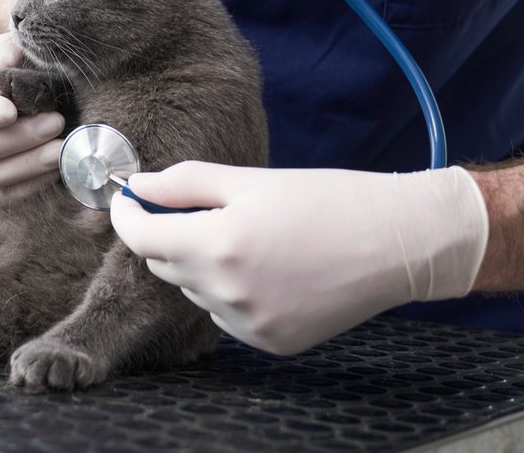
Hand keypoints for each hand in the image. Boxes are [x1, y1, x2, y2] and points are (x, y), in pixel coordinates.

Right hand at [0, 33, 64, 191]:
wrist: (45, 90)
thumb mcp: (15, 48)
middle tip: (54, 123)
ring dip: (26, 165)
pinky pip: (5, 197)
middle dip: (13, 140)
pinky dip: (32, 185)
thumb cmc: (25, 66)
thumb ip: (6, 52)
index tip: (10, 111)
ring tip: (61, 148)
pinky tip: (59, 165)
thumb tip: (0, 66)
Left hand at [109, 162, 487, 355]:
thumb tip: (137, 186)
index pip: (141, 238)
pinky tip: (272, 269)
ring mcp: (249, 324)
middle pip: (165, 265)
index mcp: (219, 245)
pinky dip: (234, 292)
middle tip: (206, 208)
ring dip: (204, 265)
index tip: (129, 200)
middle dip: (171, 235)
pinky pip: (228, 316)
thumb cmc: (328, 199)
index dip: (127, 215)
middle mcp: (228, 293)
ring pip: (196, 291)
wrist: (396, 242)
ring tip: (254, 237)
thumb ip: (186, 184)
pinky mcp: (270, 343)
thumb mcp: (252, 179)